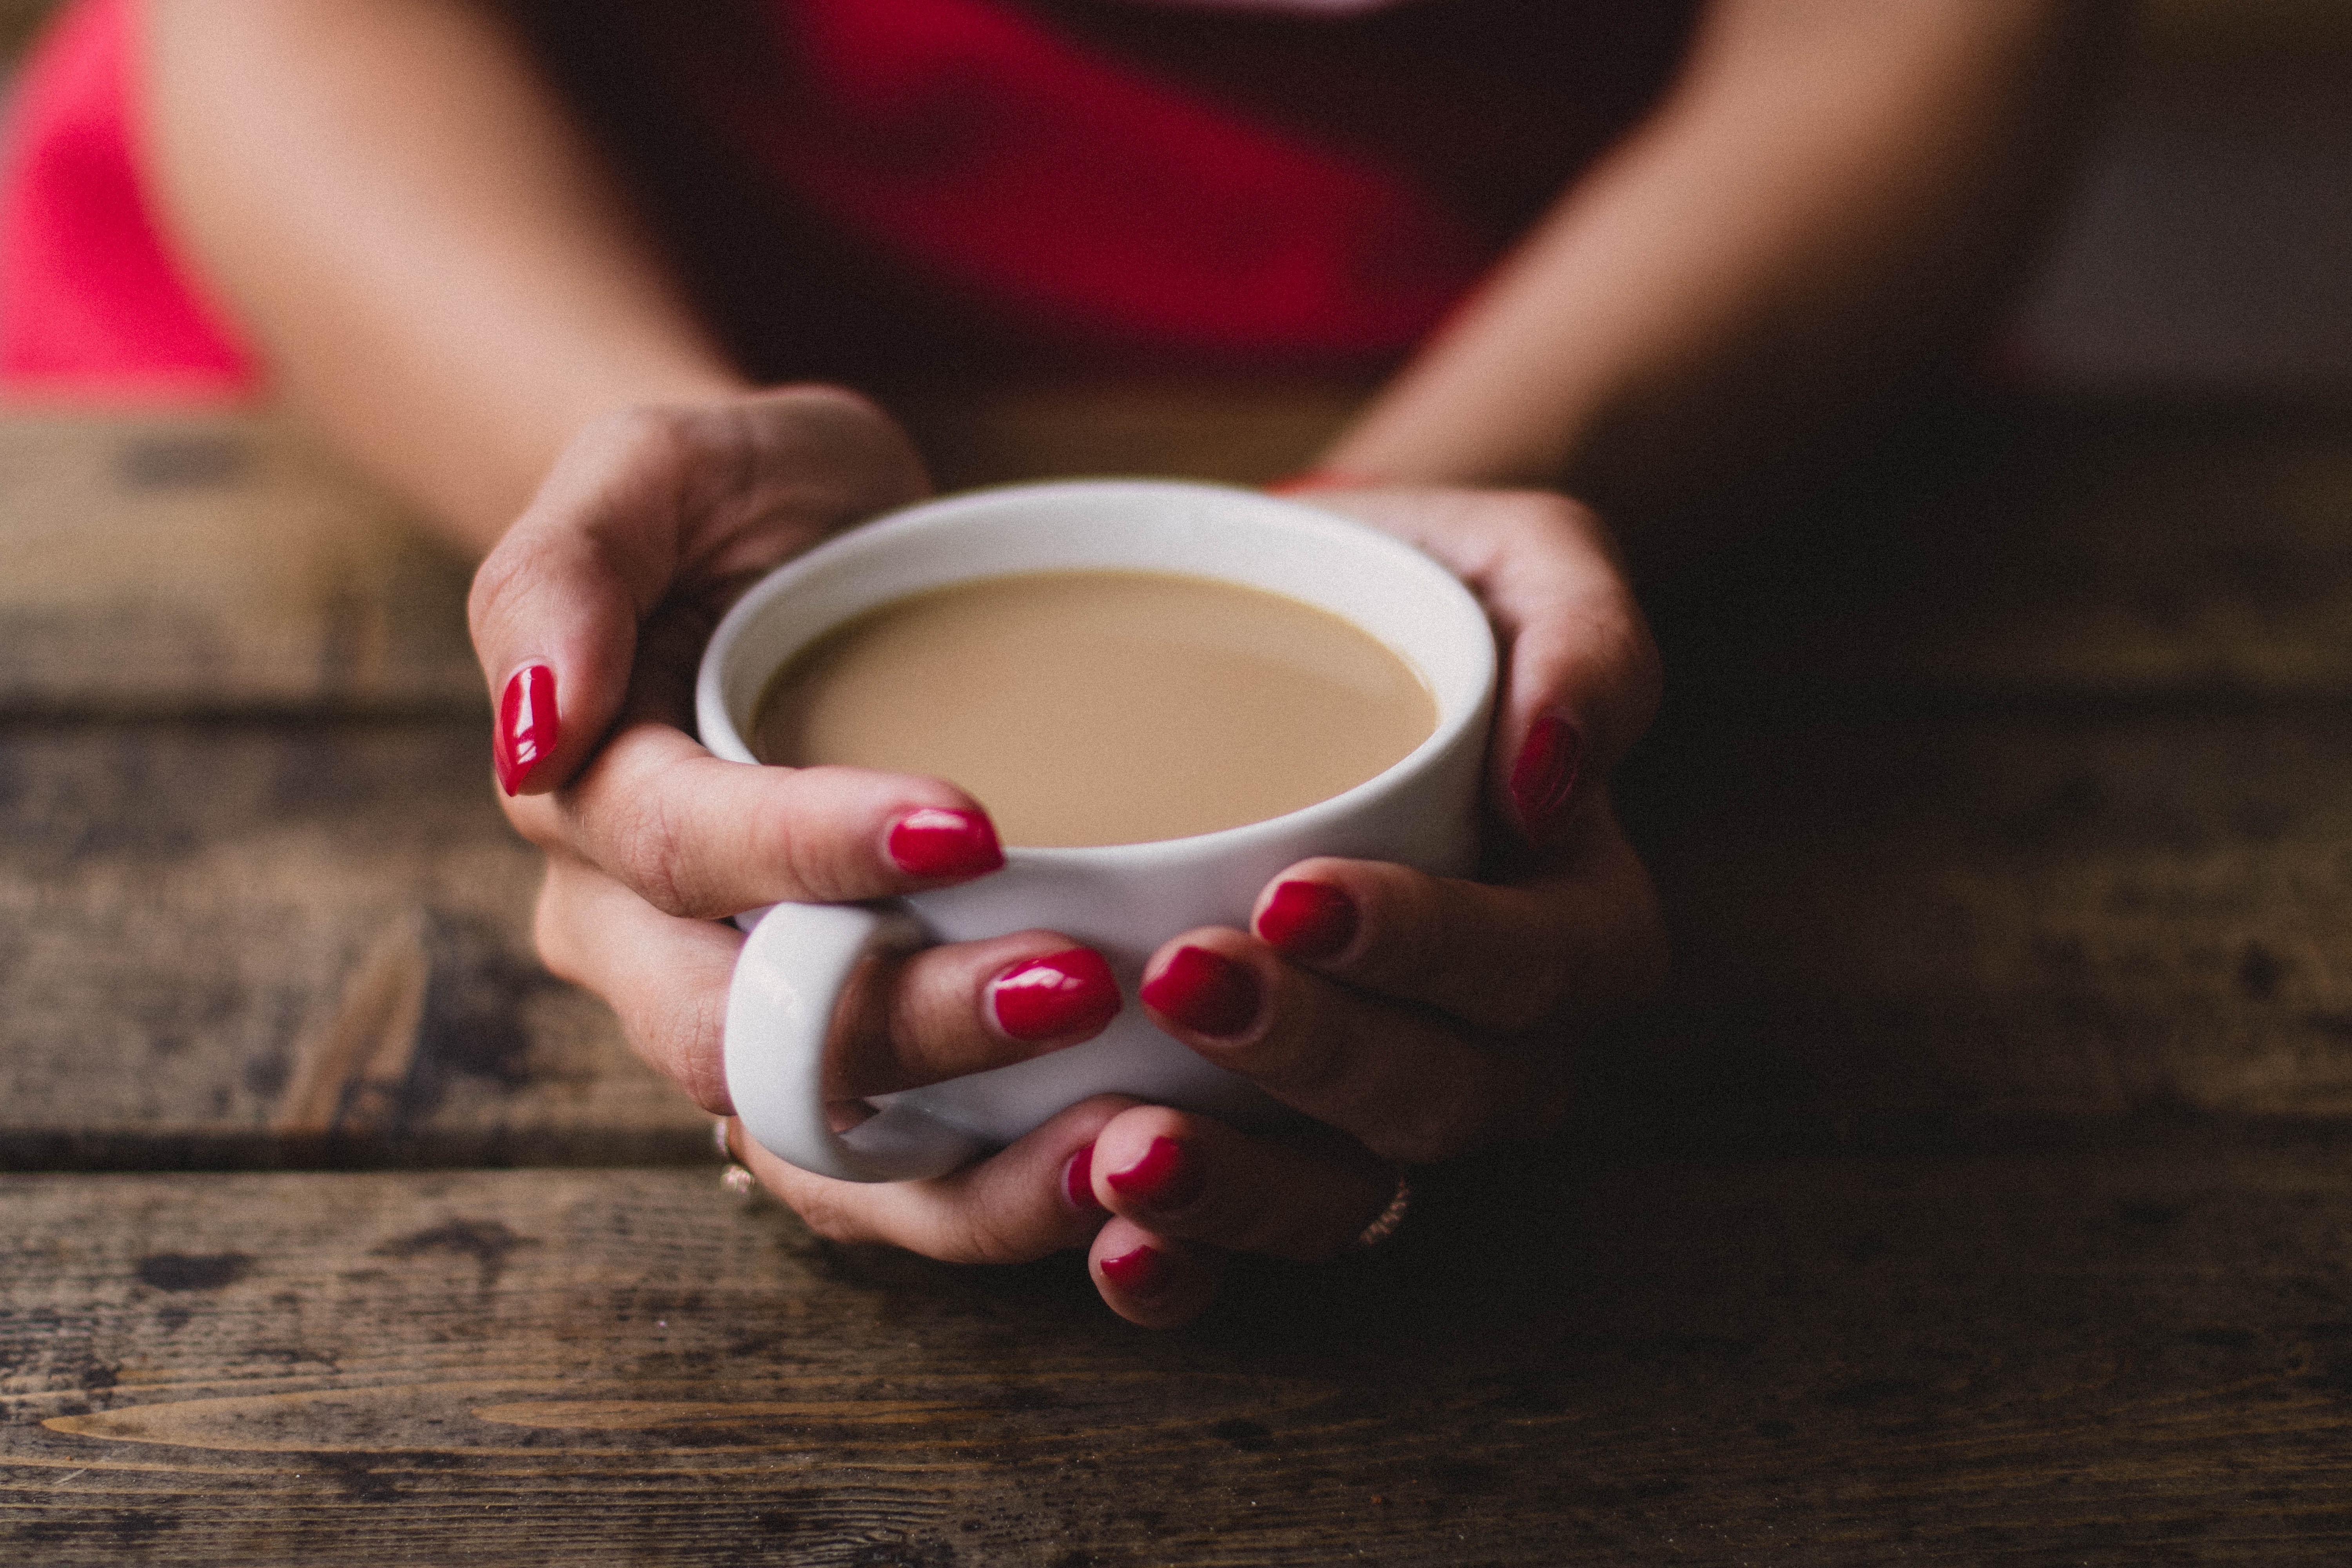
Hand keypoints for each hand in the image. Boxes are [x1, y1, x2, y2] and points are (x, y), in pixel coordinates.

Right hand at [468, 386, 1123, 1136]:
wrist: (809, 558)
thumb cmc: (735, 501)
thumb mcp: (651, 466)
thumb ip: (561, 569)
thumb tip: (532, 729)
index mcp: (587, 802)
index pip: (681, 851)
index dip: (813, 849)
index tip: (973, 826)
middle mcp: (642, 943)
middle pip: (744, 1033)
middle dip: (909, 1028)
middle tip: (1078, 985)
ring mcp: (743, 1016)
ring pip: (814, 1150)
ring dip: (965, 1173)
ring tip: (1122, 1141)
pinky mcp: (846, 1061)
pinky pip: (891, 1176)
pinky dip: (995, 1199)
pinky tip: (1116, 1171)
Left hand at [720, 487, 1665, 1328]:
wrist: (1294, 640)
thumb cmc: (1418, 594)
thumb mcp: (1524, 559)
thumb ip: (1584, 639)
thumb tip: (1553, 779)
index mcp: (1577, 916)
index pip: (1536, 965)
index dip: (1428, 947)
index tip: (1296, 895)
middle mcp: (1498, 1039)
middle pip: (1444, 1095)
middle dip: (1318, 1057)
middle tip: (1187, 984)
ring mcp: (1390, 1104)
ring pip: (1355, 1194)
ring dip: (1245, 1190)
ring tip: (1125, 1151)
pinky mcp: (1284, 1136)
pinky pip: (1260, 1230)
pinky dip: (1192, 1261)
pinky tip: (1110, 1244)